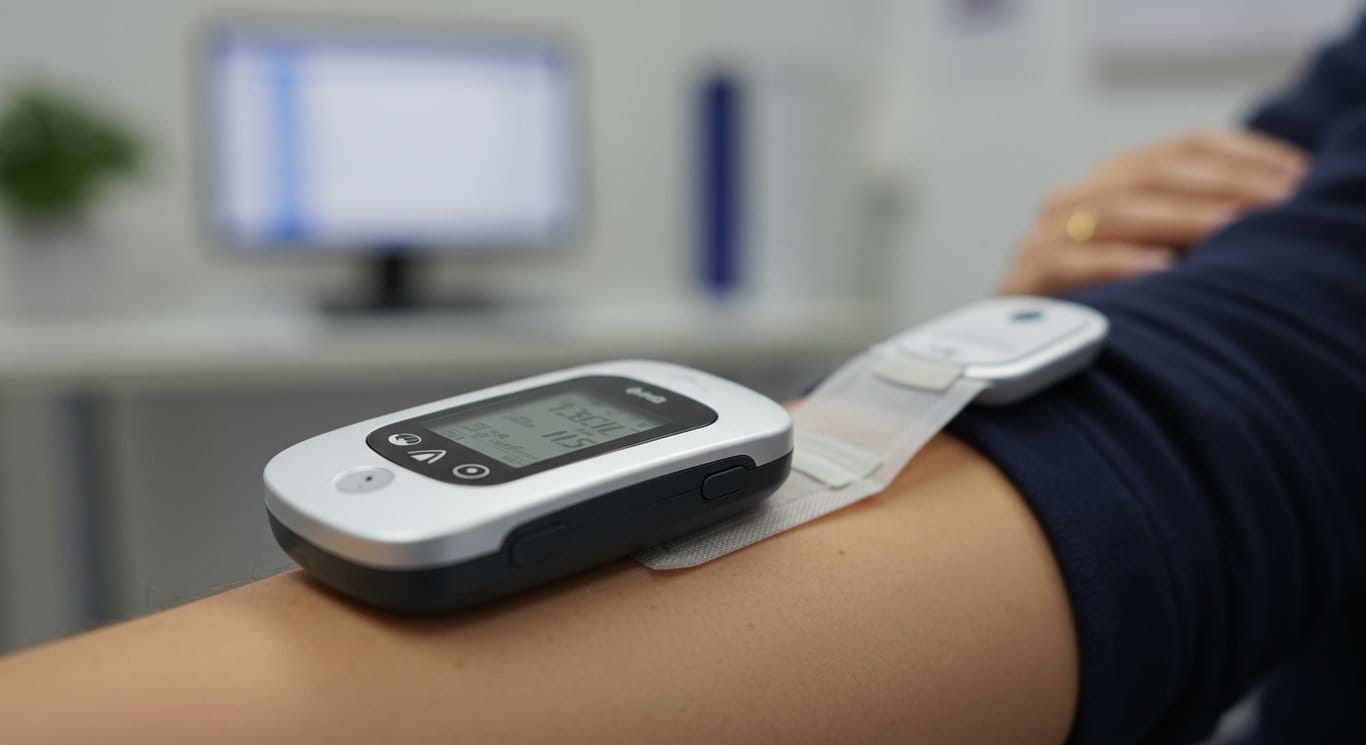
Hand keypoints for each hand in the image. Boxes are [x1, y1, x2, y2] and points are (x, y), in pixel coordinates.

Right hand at [998, 128, 1306, 295]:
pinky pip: (1065, 263)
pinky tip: (1158, 270)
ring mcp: (1043, 237)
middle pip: (1152, 174)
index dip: (1243, 156)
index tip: (1296, 177)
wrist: (1024, 349)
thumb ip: (1202, 224)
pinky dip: (1113, 263)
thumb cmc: (1111, 304)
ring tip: (1228, 232)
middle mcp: (1076, 198)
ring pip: (1112, 210)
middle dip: (1221, 187)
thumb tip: (1282, 205)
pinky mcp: (1022, 280)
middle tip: (1275, 206)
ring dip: (1176, 219)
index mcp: (1113, 179)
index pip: (1184, 147)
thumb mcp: (1165, 254)